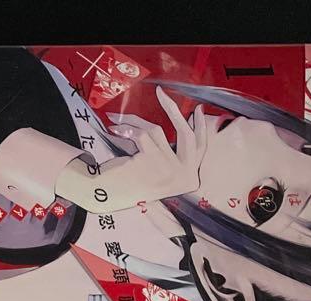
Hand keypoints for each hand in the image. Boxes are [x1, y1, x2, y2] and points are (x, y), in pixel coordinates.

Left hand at [55, 88, 206, 212]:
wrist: (109, 196)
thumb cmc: (132, 185)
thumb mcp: (159, 173)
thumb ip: (172, 155)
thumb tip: (185, 122)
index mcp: (187, 179)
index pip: (200, 149)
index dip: (201, 128)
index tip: (198, 110)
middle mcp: (182, 174)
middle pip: (186, 135)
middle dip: (174, 111)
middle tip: (160, 93)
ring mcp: (167, 166)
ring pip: (157, 132)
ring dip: (138, 122)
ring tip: (119, 119)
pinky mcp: (151, 158)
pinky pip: (141, 135)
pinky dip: (128, 129)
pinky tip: (115, 128)